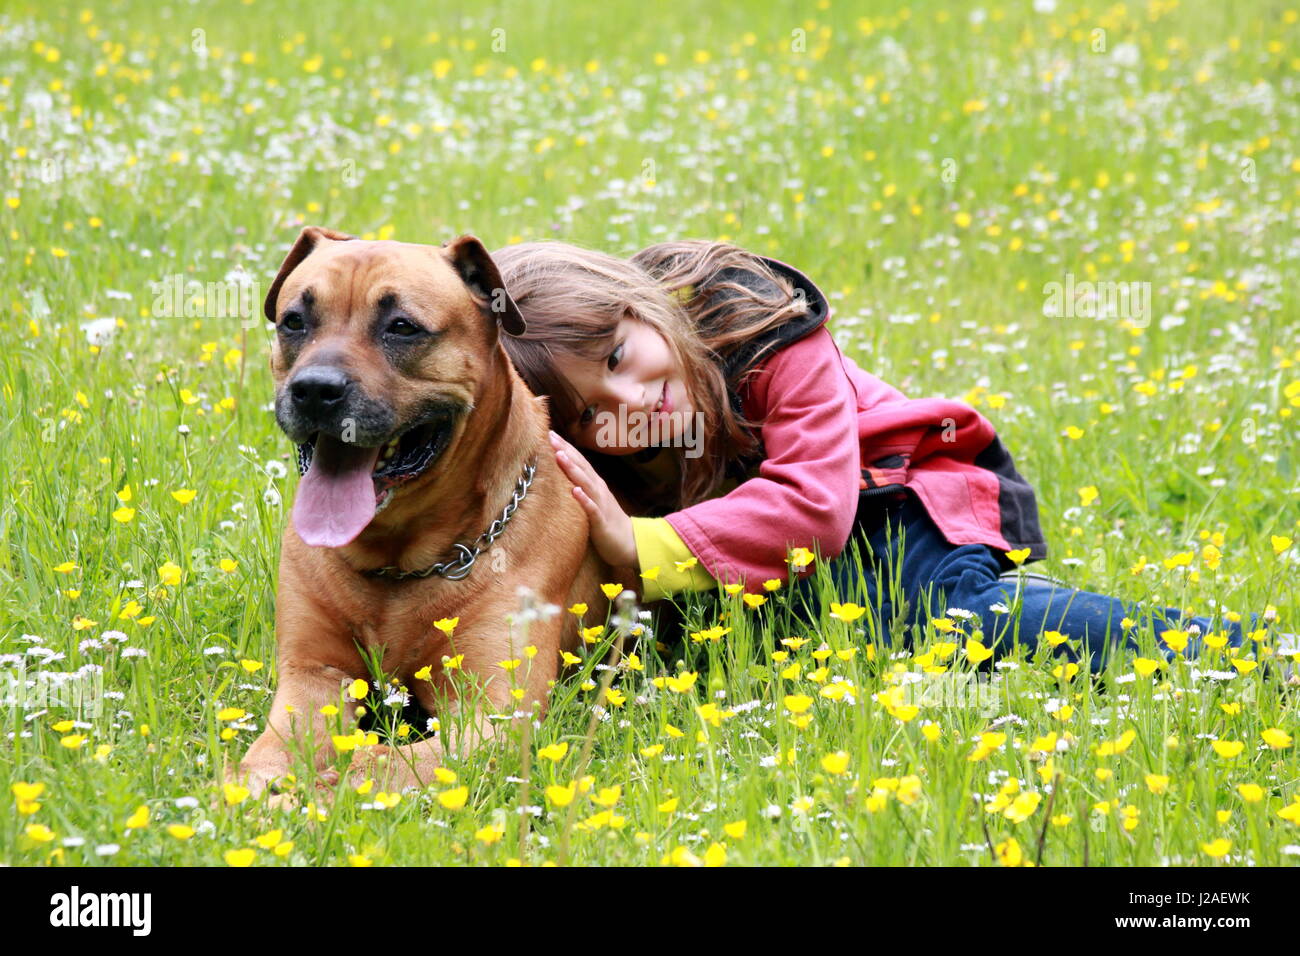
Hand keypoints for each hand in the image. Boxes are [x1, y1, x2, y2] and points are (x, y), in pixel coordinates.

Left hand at [548, 430, 637, 567]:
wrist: (630, 542)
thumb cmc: (608, 522)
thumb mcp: (594, 500)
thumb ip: (583, 487)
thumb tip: (566, 475)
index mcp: (596, 485)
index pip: (579, 462)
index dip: (566, 447)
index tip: (551, 434)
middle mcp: (598, 490)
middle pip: (581, 467)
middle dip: (566, 451)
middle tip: (551, 436)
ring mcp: (601, 504)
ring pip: (586, 483)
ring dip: (573, 470)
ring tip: (560, 456)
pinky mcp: (601, 521)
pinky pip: (592, 509)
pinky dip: (584, 499)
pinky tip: (575, 491)